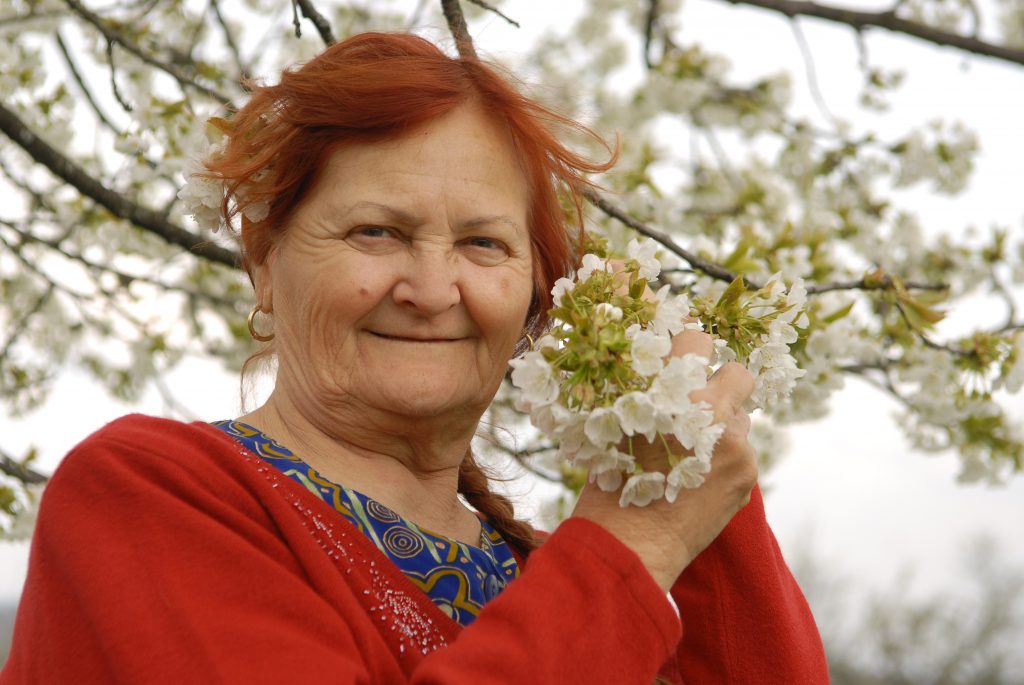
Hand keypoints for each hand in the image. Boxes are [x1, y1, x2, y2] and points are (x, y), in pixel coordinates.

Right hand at [570, 328, 757, 591]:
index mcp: (665, 388)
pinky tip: (700, 480)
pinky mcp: (746, 470)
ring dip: (724, 426)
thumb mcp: (614, 423)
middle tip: (703, 401)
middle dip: (723, 383)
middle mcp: (704, 407)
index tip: (689, 342)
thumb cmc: (610, 481)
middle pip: (737, 372)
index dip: (691, 338)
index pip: (696, 336)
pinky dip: (725, 460)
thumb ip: (644, 393)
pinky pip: (743, 450)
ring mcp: (732, 440)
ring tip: (694, 453)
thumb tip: (659, 370)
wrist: (631, 541)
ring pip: (742, 416)